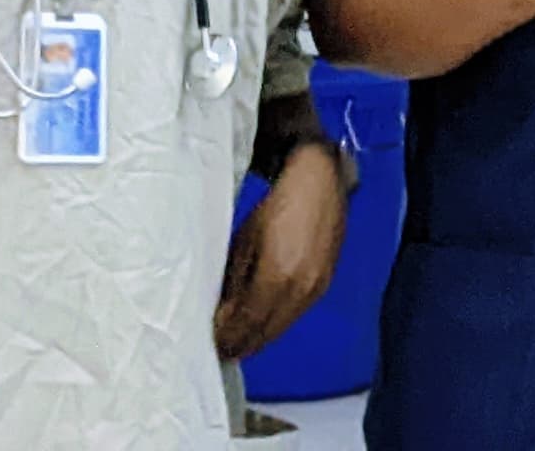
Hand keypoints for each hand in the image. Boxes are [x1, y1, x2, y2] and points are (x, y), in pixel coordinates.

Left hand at [216, 145, 350, 359]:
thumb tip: (221, 317)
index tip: (210, 347)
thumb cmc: (275, 207)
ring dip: (259, 338)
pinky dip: (276, 324)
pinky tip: (262, 323)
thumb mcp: (244, 242)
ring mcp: (316, 289)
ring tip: (238, 342)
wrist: (318, 183)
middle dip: (241, 345)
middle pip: (265, 334)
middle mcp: (299, 289)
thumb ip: (234, 283)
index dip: (227, 340)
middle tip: (220, 351)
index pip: (246, 325)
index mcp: (276, 277)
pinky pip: (296, 315)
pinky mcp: (325, 284)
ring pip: (282, 328)